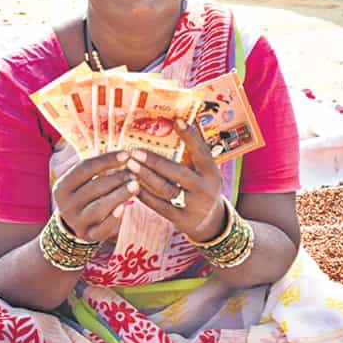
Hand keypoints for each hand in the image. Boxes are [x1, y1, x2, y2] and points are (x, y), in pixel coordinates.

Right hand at [52, 151, 137, 241]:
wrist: (75, 225)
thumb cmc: (85, 195)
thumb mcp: (83, 181)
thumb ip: (96, 168)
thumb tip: (123, 153)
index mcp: (62, 187)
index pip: (85, 168)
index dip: (106, 160)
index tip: (126, 154)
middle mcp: (66, 205)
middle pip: (94, 187)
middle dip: (117, 178)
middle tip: (135, 173)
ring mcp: (76, 222)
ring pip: (99, 207)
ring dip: (119, 195)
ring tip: (136, 186)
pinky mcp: (89, 235)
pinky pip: (102, 228)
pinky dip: (114, 218)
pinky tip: (125, 208)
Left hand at [125, 120, 226, 241]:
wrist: (210, 221)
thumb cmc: (202, 186)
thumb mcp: (205, 171)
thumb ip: (194, 152)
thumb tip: (178, 121)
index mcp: (211, 172)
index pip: (201, 152)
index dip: (190, 136)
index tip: (177, 121)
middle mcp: (204, 189)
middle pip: (178, 173)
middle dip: (154, 162)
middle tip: (135, 152)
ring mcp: (194, 206)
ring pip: (166, 189)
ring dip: (146, 177)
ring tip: (130, 165)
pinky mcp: (182, 219)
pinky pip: (159, 206)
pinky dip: (144, 195)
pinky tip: (132, 184)